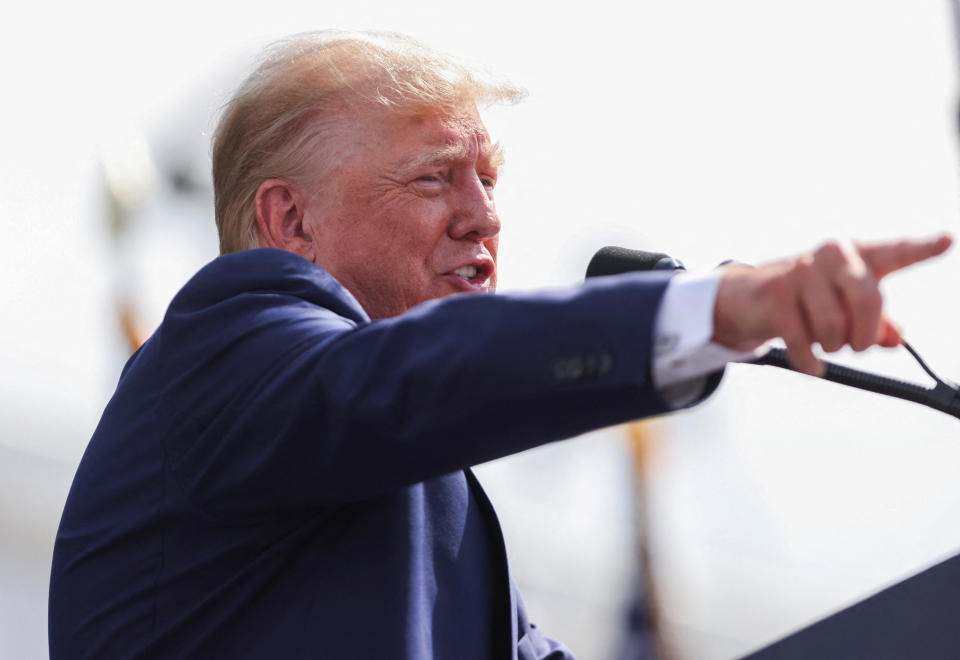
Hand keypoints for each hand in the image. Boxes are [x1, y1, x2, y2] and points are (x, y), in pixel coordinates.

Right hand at [712, 234, 952, 375]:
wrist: (752, 296)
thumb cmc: (811, 300)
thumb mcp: (848, 308)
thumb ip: (878, 323)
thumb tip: (897, 338)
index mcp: (857, 253)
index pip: (896, 252)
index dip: (922, 248)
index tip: (948, 240)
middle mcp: (831, 254)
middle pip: (867, 300)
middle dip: (865, 334)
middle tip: (857, 346)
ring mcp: (801, 271)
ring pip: (834, 326)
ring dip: (834, 347)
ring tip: (826, 343)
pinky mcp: (776, 294)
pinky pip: (802, 340)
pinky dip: (811, 361)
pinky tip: (814, 365)